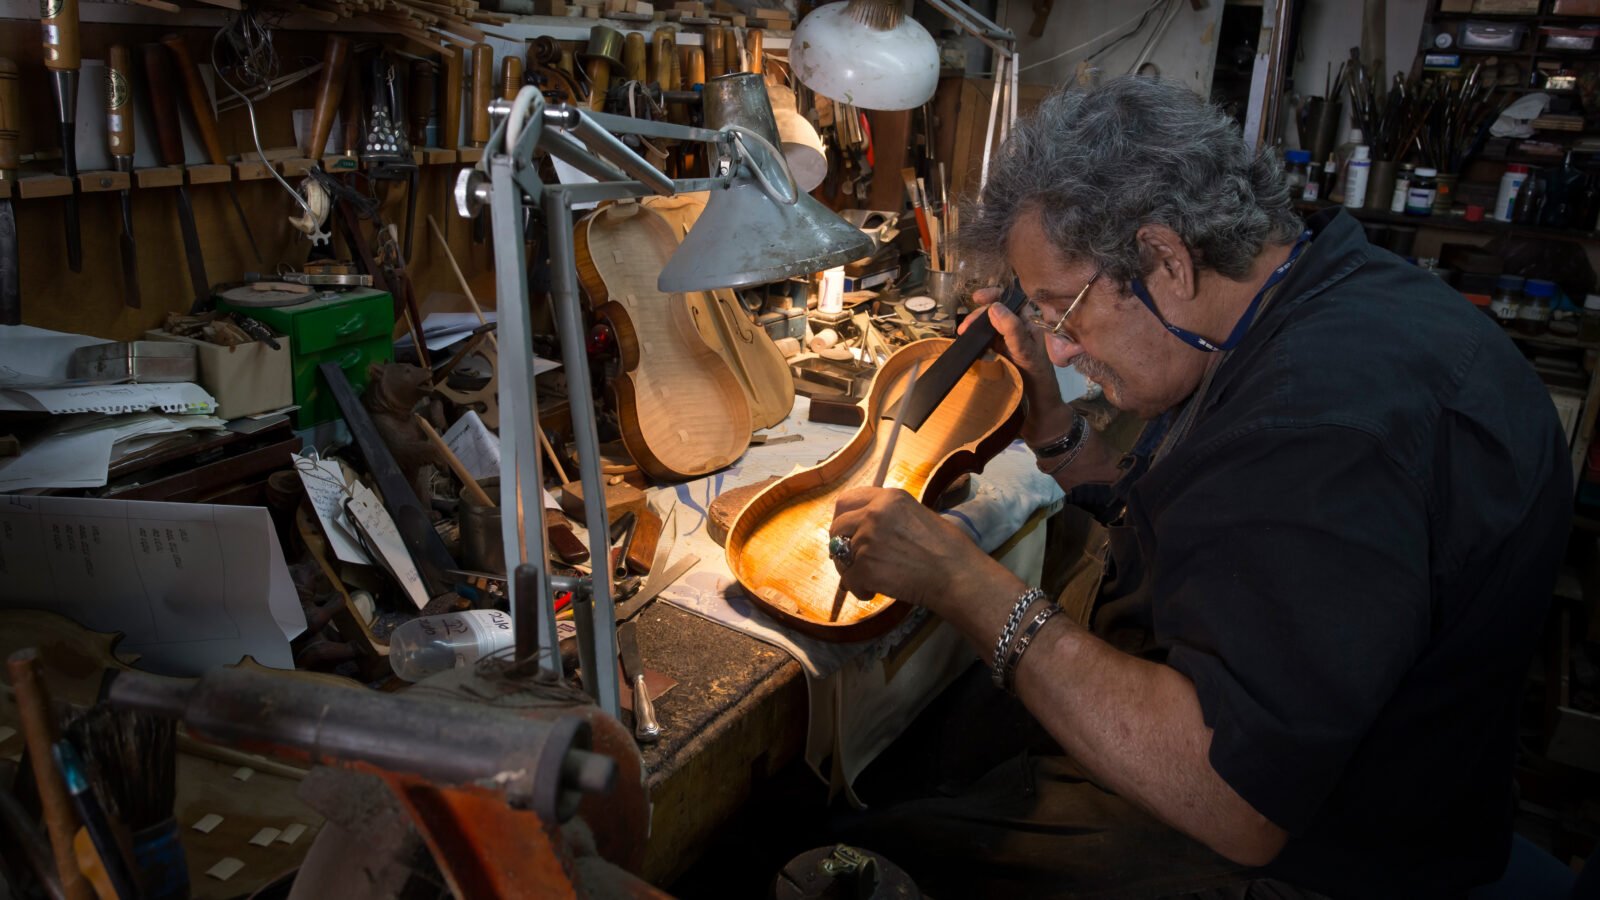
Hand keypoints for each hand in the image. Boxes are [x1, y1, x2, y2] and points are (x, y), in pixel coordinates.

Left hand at [829, 486, 1001, 612]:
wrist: (956, 574)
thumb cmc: (947, 549)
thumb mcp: (917, 515)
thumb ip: (889, 516)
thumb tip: (867, 528)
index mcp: (888, 498)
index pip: (847, 500)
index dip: (843, 518)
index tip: (848, 532)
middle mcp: (874, 514)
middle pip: (837, 527)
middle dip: (841, 545)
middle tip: (853, 559)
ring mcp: (867, 540)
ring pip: (840, 557)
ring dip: (852, 570)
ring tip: (871, 579)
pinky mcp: (865, 567)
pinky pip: (849, 581)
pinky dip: (860, 589)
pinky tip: (875, 591)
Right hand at [960, 287, 1073, 446]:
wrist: (1038, 410)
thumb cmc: (1038, 379)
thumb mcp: (1026, 353)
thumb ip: (1012, 331)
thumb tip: (994, 308)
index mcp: (1030, 324)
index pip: (1012, 300)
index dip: (995, 295)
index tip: (977, 298)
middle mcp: (1019, 330)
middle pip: (995, 313)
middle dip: (979, 316)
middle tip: (964, 328)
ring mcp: (1008, 343)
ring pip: (988, 327)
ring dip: (975, 328)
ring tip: (964, 336)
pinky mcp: (1000, 356)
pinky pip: (985, 342)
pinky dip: (976, 342)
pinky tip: (968, 346)